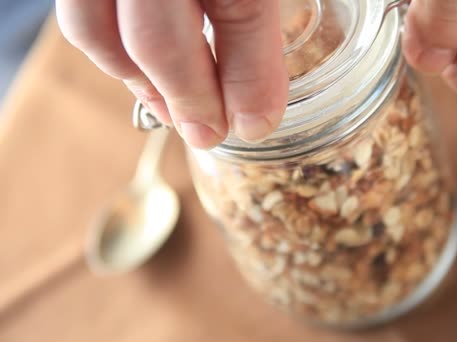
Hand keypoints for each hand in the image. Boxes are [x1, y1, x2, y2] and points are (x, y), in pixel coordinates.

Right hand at [57, 0, 287, 148]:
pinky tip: (141, 67)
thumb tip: (257, 115)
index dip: (251, 78)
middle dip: (188, 99)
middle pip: (158, 38)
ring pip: (93, 29)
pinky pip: (78, 14)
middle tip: (209, 133)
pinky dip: (107, 50)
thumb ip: (253, 18)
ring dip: (136, 82)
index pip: (241, 9)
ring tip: (172, 109)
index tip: (256, 124)